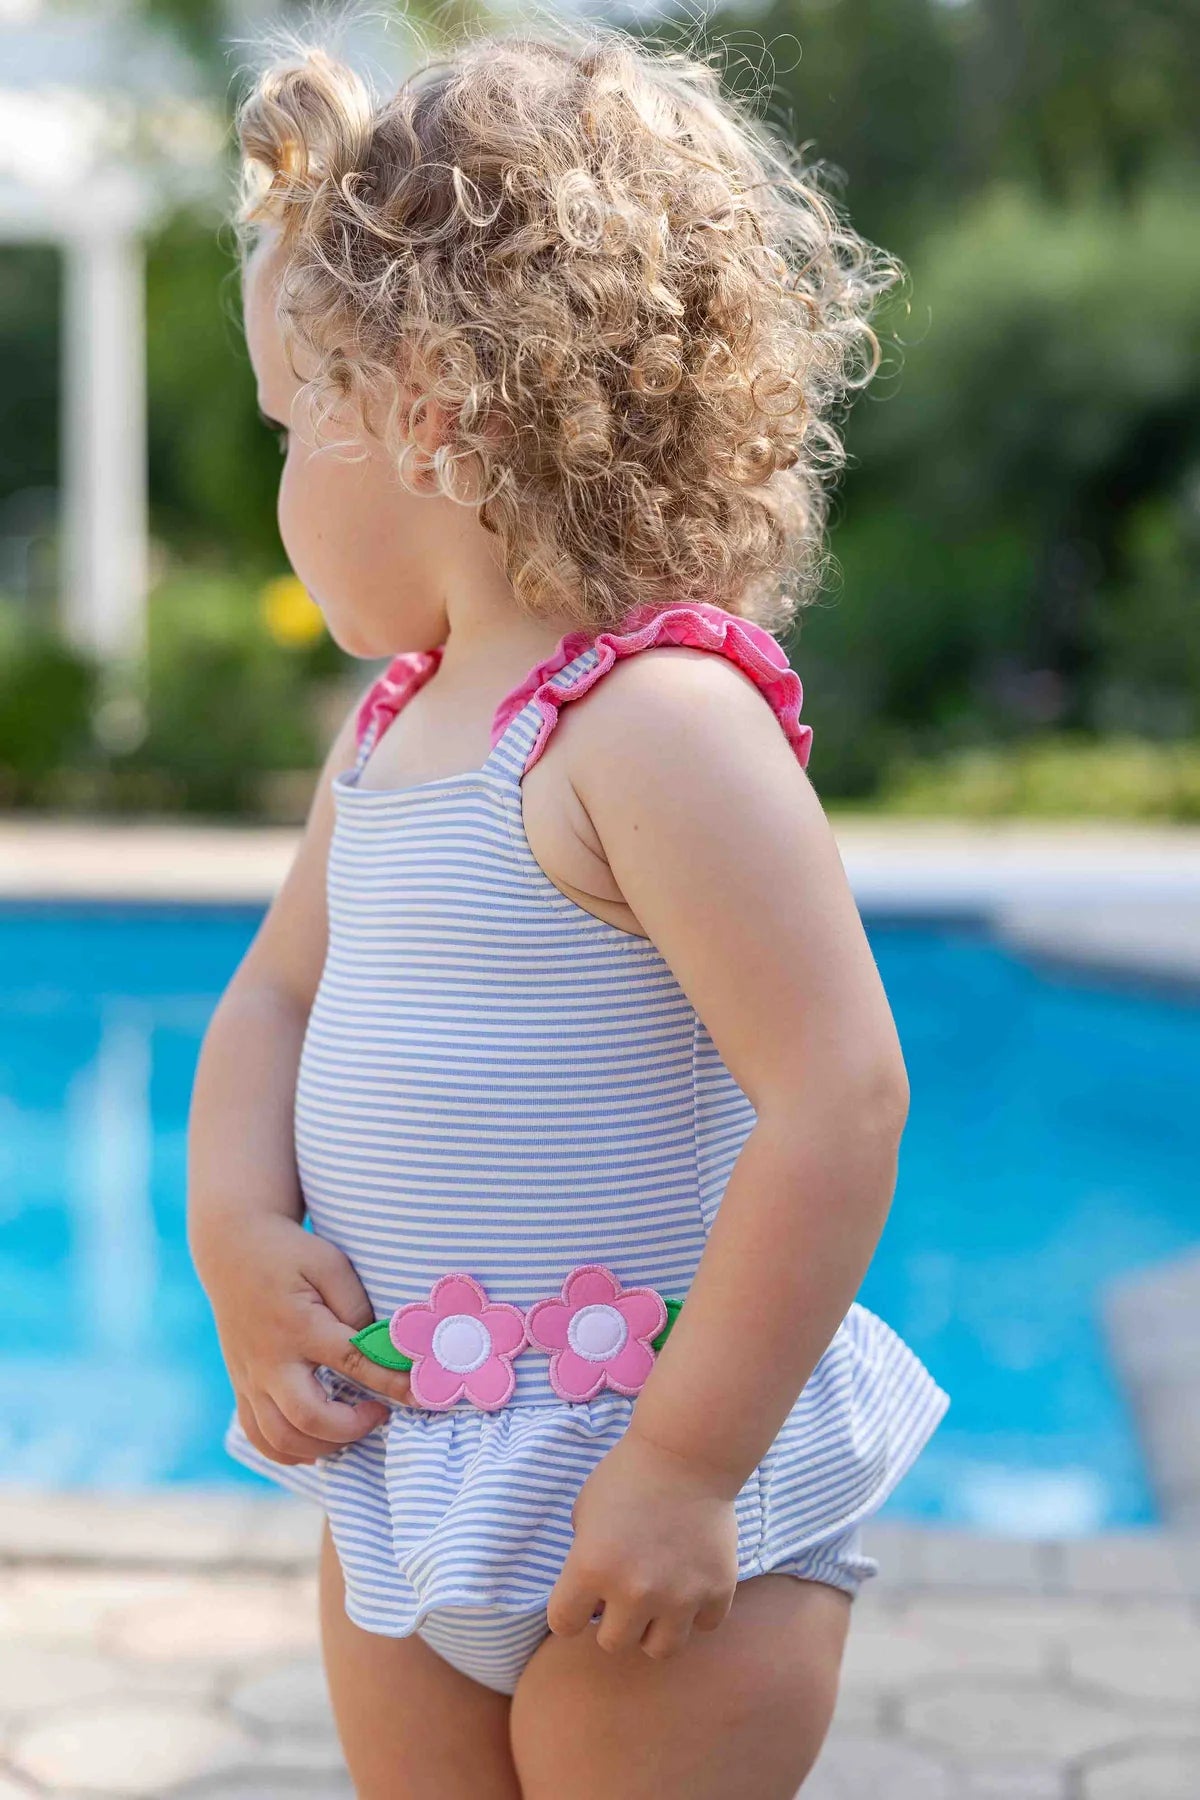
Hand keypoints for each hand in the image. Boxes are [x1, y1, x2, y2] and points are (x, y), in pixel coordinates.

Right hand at [201, 1214, 410, 1464]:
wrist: (232, 1249)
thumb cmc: (290, 1253)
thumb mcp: (330, 1264)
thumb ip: (355, 1307)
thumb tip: (379, 1348)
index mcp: (299, 1326)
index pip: (353, 1363)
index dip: (391, 1382)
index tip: (418, 1394)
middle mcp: (270, 1360)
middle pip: (309, 1417)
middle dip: (352, 1428)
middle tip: (380, 1412)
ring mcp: (251, 1378)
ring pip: (281, 1437)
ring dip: (323, 1446)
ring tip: (352, 1429)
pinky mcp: (241, 1385)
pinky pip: (258, 1435)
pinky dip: (287, 1451)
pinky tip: (316, 1446)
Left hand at [546, 1425, 739, 1660]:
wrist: (687, 1452)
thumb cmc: (628, 1474)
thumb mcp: (585, 1511)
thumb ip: (583, 1557)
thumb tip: (589, 1593)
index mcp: (590, 1569)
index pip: (563, 1625)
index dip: (569, 1612)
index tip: (581, 1599)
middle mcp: (633, 1592)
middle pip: (612, 1644)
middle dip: (612, 1621)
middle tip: (623, 1594)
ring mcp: (679, 1596)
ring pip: (659, 1649)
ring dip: (653, 1628)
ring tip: (656, 1601)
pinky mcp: (716, 1591)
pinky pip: (703, 1626)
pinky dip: (696, 1611)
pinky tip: (690, 1583)